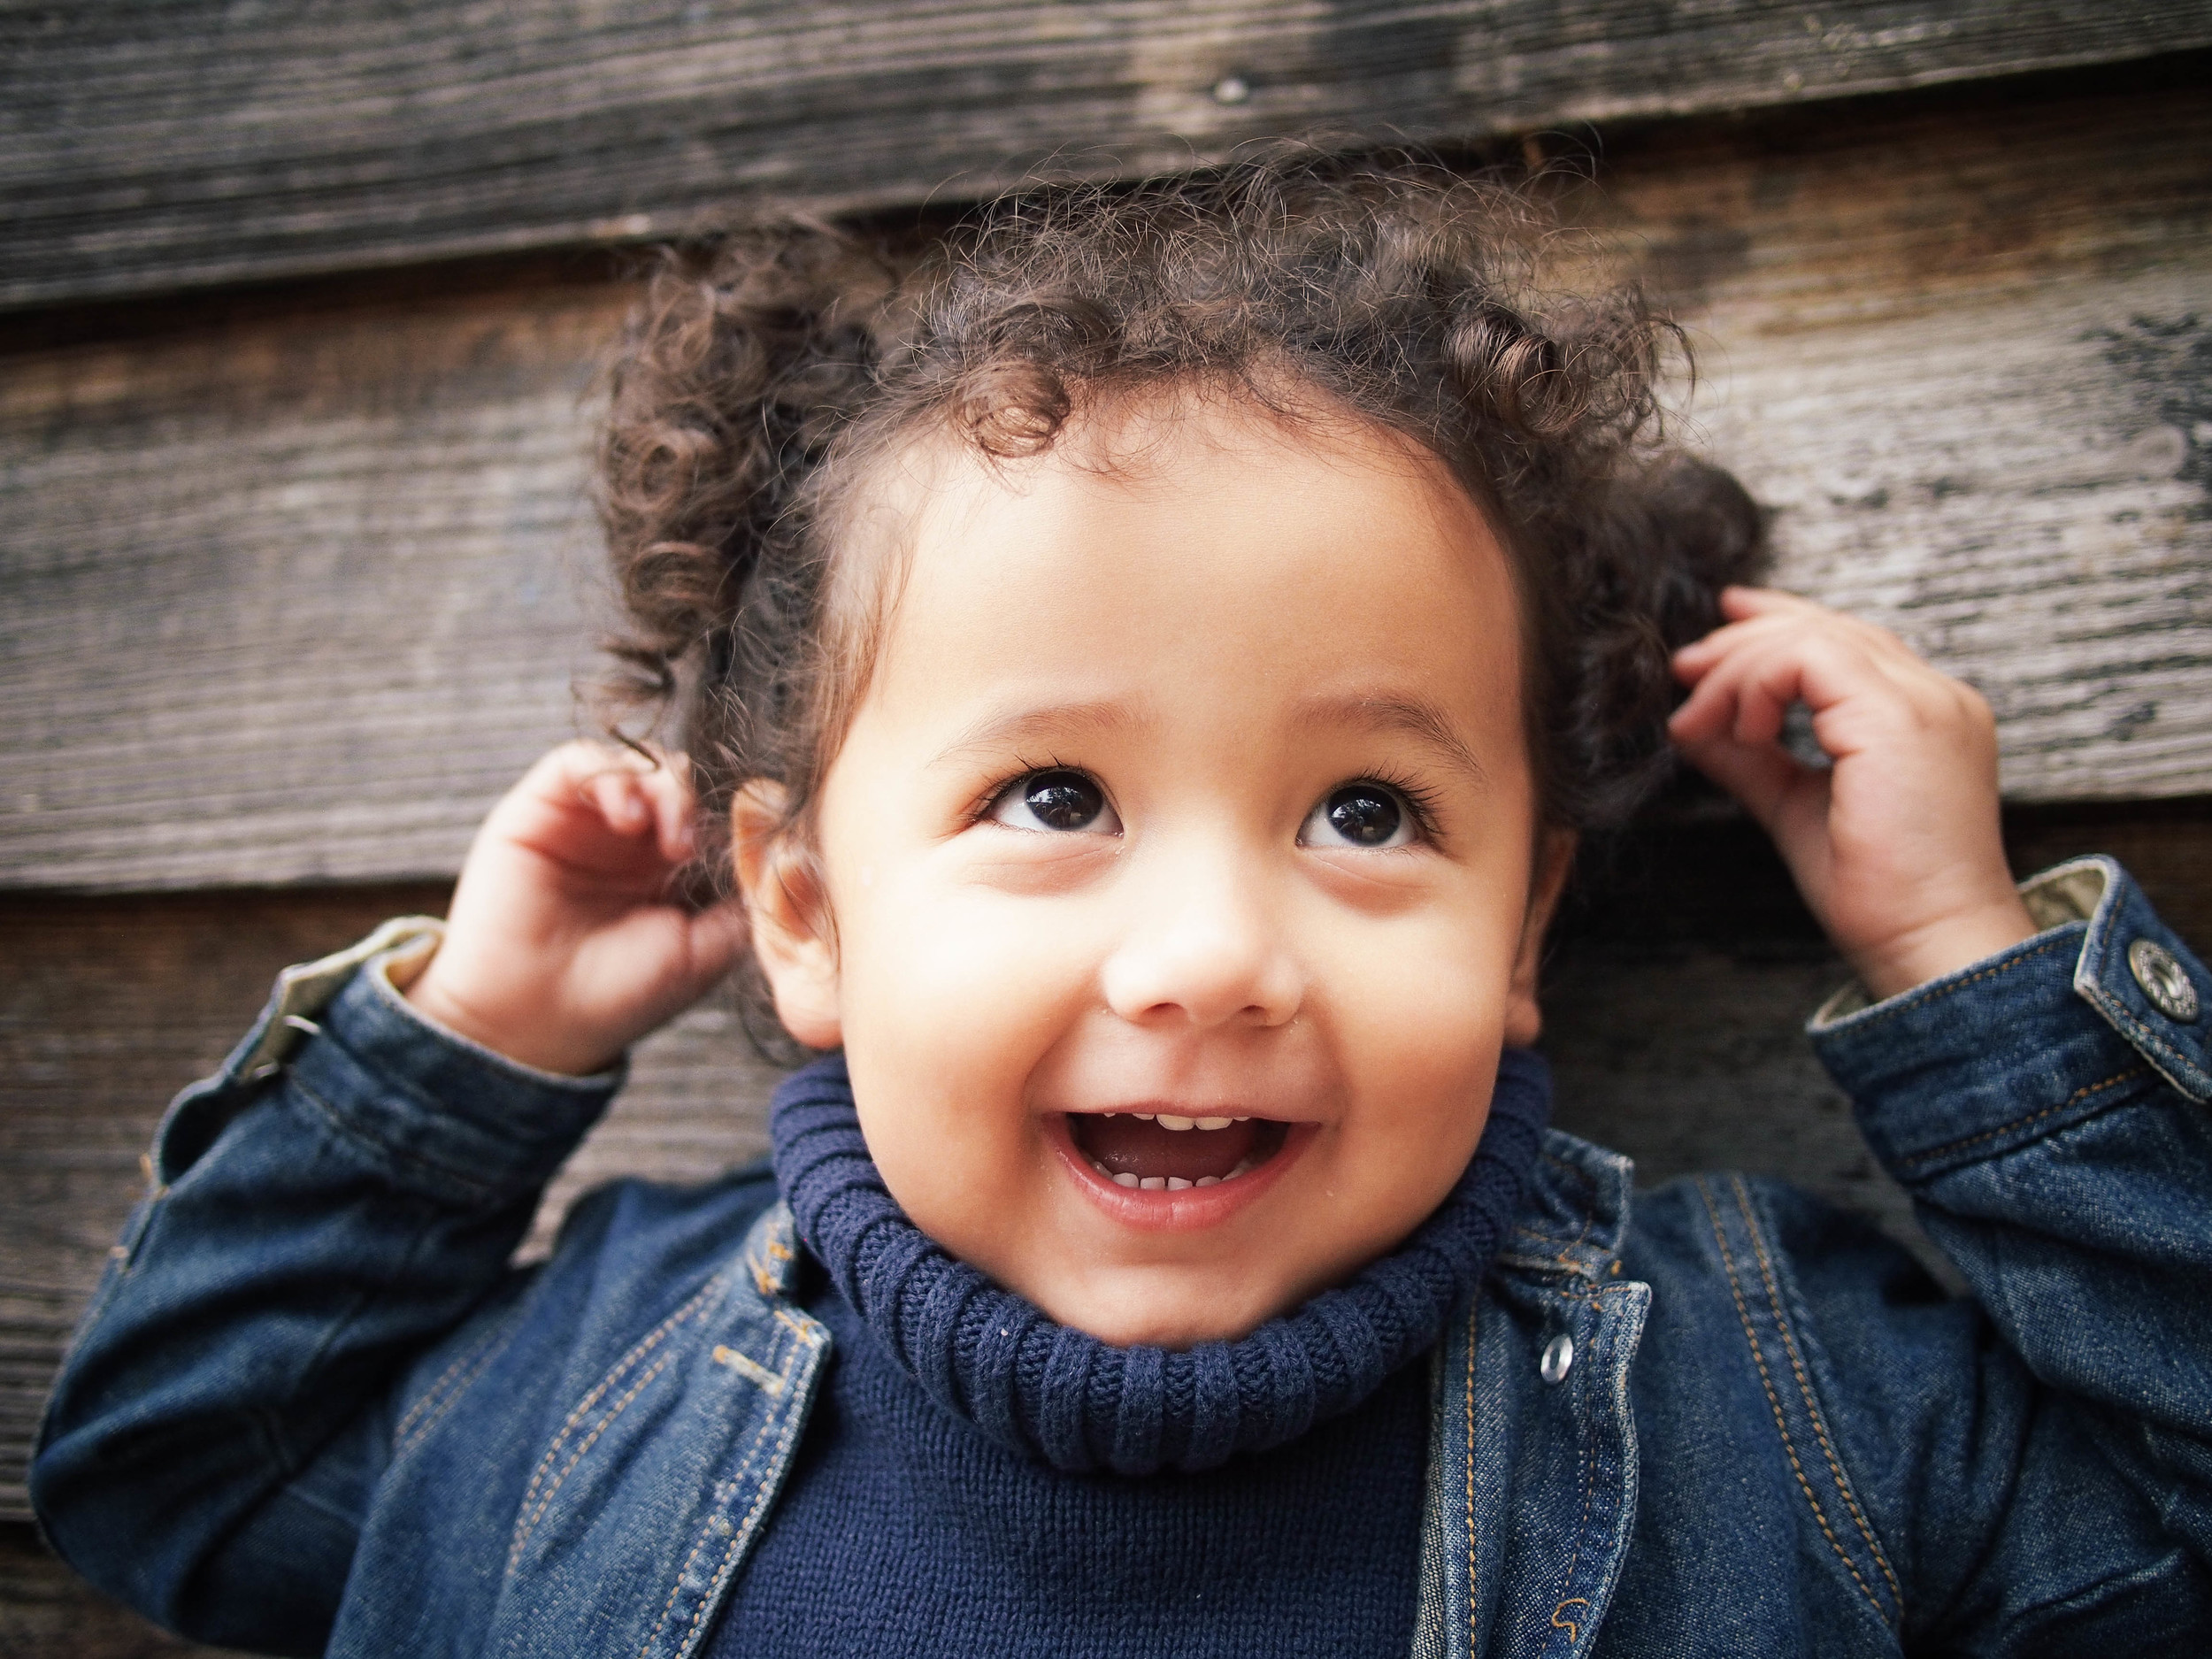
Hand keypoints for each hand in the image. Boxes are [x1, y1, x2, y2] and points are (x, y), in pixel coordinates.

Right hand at [405, 742, 745, 1074]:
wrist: (537, 1022)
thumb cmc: (619, 998)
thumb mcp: (705, 955)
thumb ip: (743, 905)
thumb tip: (778, 858)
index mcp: (667, 870)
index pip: (709, 812)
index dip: (729, 816)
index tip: (739, 845)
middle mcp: (627, 841)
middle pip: (678, 780)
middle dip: (696, 800)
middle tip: (689, 846)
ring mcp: (583, 822)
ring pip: (637, 763)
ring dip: (662, 787)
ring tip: (663, 835)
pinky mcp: (537, 809)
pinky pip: (579, 760)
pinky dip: (612, 773)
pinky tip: (626, 815)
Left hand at [1669, 588, 2036, 1000]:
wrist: (1927, 942)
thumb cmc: (1877, 895)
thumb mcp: (1795, 807)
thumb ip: (1752, 760)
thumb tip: (1696, 729)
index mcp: (1925, 716)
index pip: (1848, 642)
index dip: (1777, 624)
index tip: (1714, 642)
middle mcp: (1935, 698)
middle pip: (1830, 629)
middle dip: (1745, 640)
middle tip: (1684, 669)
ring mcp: (1924, 702)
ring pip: (1813, 638)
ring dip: (1739, 671)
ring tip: (1699, 719)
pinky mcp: (1897, 717)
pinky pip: (1809, 660)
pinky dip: (1758, 684)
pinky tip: (1740, 729)